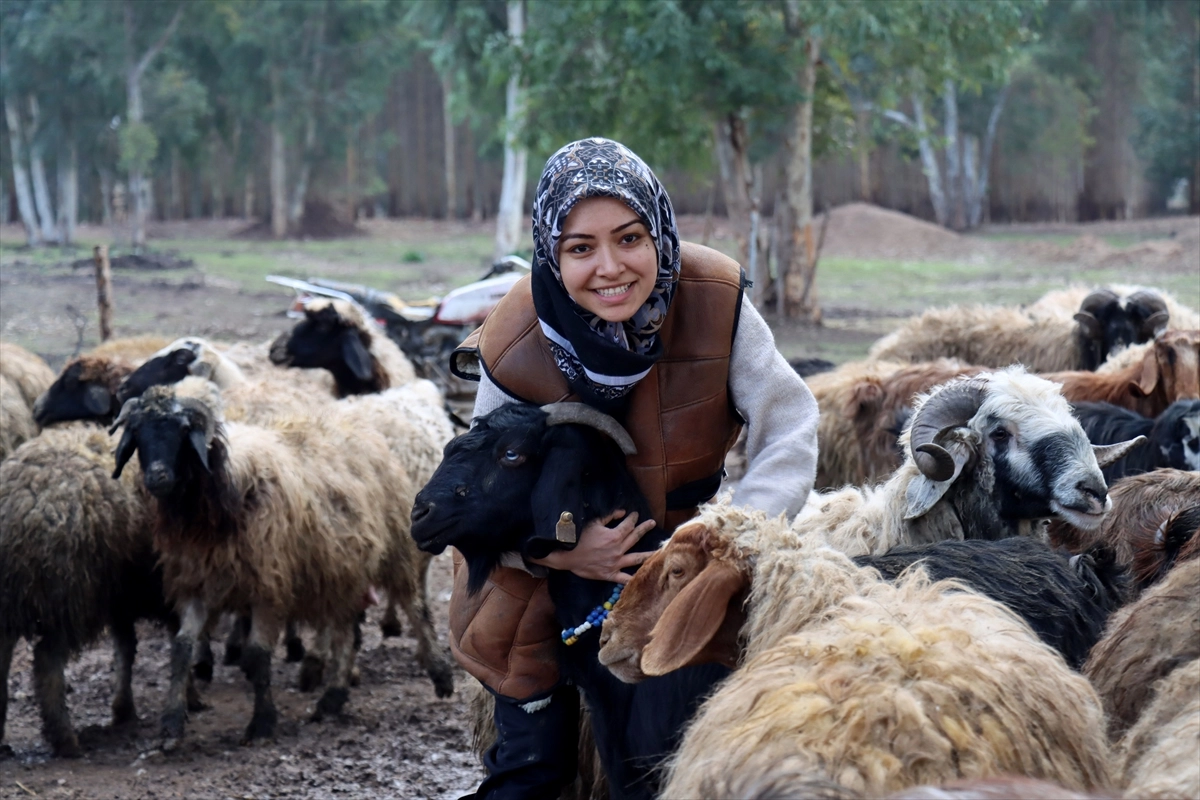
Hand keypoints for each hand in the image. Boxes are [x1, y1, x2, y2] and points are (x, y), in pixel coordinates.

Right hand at [530, 510, 656, 583]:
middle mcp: (618, 550)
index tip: (636, 514)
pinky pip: (624, 579)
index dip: (633, 518)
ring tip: (659, 551)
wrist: (566, 555)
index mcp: (614, 536)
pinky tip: (643, 579)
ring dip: (648, 554)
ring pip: (636, 558)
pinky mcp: (610, 574)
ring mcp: (616, 563)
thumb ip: (609, 516)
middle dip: (644, 529)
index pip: (628, 525)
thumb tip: (622, 512)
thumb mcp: (593, 522)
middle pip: (635, 538)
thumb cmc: (579, 537)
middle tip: (652, 524)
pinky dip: (633, 579)